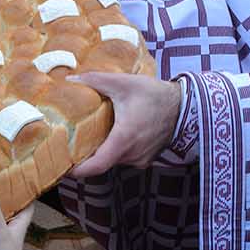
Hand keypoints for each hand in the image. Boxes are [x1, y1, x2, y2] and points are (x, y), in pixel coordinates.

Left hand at [68, 72, 182, 176]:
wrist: (185, 105)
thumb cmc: (155, 95)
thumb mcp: (123, 83)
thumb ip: (95, 80)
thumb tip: (71, 79)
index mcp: (123, 140)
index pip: (97, 166)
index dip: (78, 170)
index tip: (64, 166)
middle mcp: (132, 155)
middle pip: (102, 162)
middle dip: (86, 156)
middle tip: (70, 145)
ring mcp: (141, 159)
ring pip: (113, 159)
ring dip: (102, 151)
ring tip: (89, 137)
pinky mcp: (147, 158)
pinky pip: (125, 158)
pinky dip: (116, 149)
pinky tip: (111, 134)